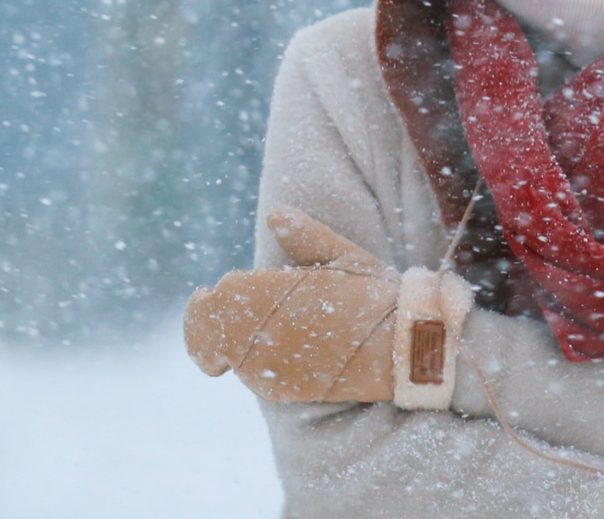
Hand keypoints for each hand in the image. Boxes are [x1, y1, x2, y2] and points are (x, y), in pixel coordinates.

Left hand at [183, 208, 400, 401]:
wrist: (399, 347)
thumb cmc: (372, 295)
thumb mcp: (341, 257)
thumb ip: (303, 235)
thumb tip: (276, 213)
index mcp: (257, 294)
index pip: (208, 304)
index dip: (204, 302)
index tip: (206, 294)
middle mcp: (252, 335)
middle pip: (206, 337)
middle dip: (209, 327)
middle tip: (221, 316)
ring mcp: (265, 368)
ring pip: (232, 358)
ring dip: (237, 344)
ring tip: (260, 330)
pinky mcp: (282, 390)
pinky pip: (256, 377)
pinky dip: (259, 364)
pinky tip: (281, 351)